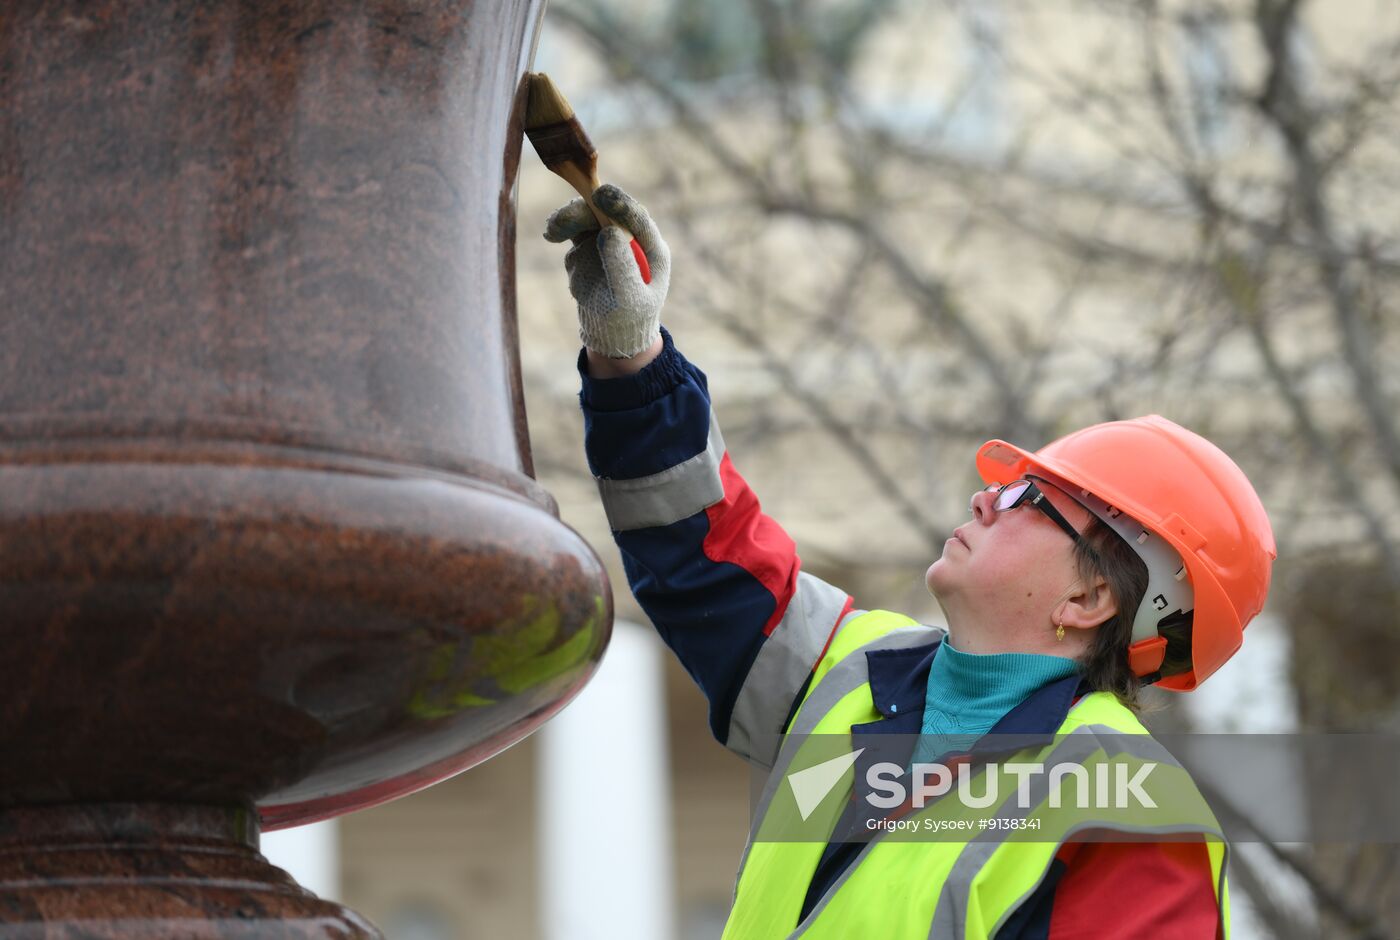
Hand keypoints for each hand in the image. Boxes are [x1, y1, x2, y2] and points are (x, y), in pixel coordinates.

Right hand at [544, 184, 670, 358]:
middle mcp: (630, 240)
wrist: (614, 335)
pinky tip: (563, 257)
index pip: (636, 217)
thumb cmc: (629, 319)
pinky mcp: (589, 251)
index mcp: (651, 248)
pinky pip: (573, 239)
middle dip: (582, 212)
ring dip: (568, 222)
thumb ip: (621, 266)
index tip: (599, 195)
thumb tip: (608, 232)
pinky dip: (565, 244)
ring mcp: (608, 244)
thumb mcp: (629, 298)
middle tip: (559, 221)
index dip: (618, 203)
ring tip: (552, 232)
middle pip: (606, 212)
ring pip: (586, 221)